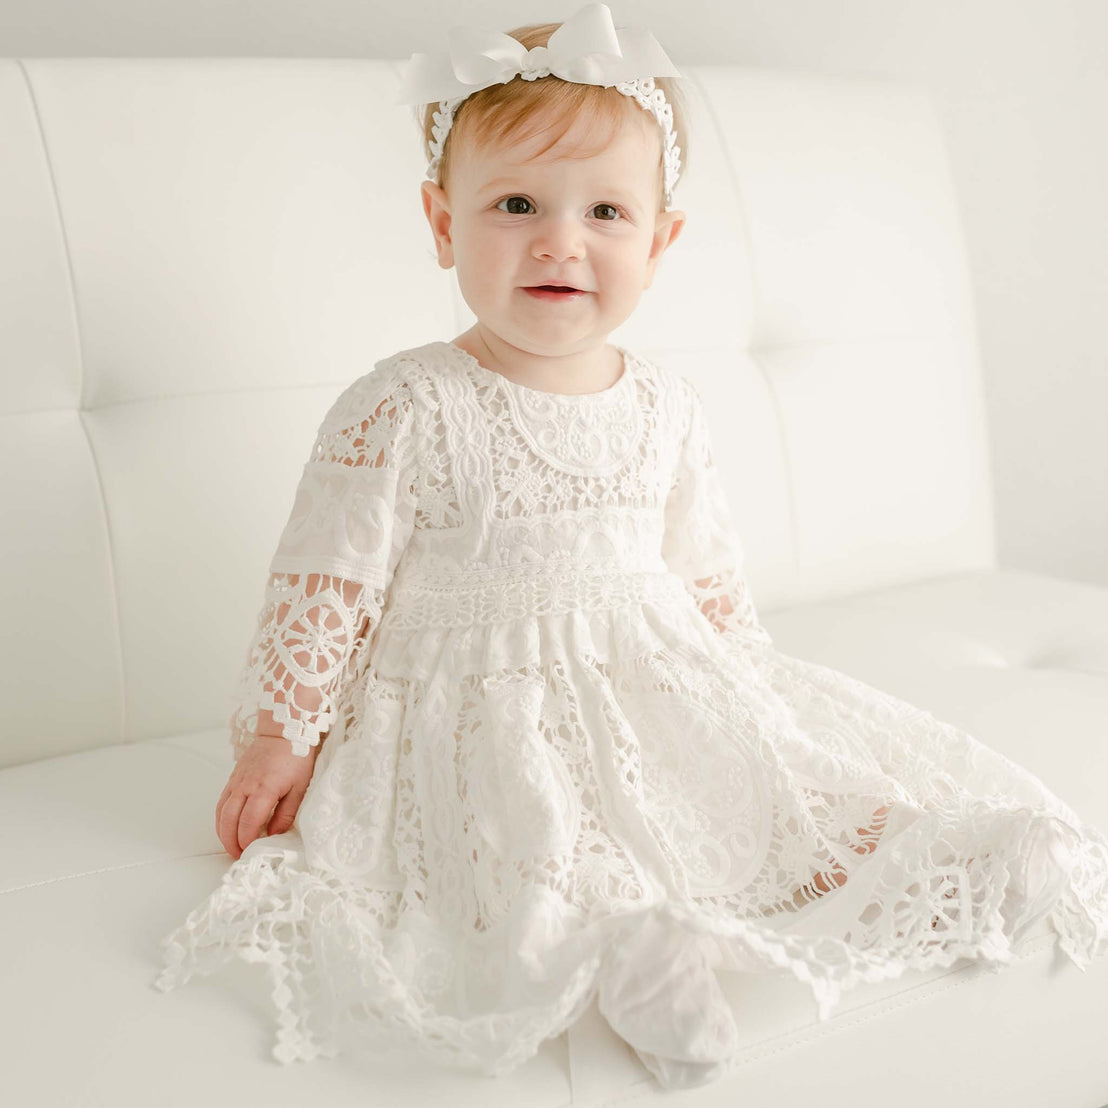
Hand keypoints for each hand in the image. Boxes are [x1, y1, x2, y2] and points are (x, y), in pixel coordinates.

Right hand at [215, 734, 320, 859]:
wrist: (283, 731)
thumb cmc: (295, 758)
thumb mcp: (300, 787)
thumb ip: (287, 813)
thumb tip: (274, 834)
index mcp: (263, 789)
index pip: (248, 822)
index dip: (247, 840)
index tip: (251, 851)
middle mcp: (245, 786)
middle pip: (229, 820)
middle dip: (231, 841)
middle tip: (237, 855)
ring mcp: (236, 781)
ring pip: (221, 812)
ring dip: (222, 832)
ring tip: (231, 845)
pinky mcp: (232, 778)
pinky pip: (221, 802)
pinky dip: (221, 818)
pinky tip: (227, 827)